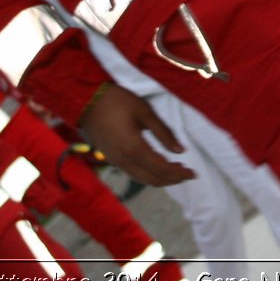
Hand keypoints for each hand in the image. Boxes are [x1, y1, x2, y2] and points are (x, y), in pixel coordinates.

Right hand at [78, 85, 194, 185]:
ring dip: (161, 178)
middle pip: (153, 179)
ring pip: (142, 179)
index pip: (161, 169)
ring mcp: (116, 162)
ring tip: (176, 170)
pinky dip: (149, 174)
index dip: (179, 174)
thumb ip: (163, 132)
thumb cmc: (118, 101)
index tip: (194, 173)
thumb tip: (180, 151)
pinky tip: (158, 166)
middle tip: (188, 173)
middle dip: (172, 179)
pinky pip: (134, 173)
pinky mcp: (112, 159)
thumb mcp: (144, 112)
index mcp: (134, 149)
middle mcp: (125, 161)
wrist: (86, 100)